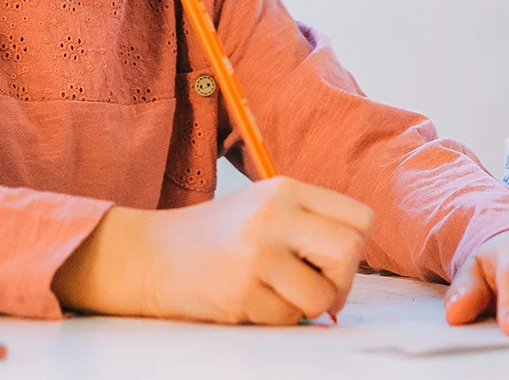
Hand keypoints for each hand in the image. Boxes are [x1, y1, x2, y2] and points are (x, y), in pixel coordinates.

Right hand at [52, 176, 373, 323]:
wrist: (149, 255)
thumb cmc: (213, 238)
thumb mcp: (262, 209)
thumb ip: (309, 224)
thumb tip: (354, 267)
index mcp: (284, 189)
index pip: (360, 217)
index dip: (353, 246)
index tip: (328, 260)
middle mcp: (273, 215)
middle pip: (349, 253)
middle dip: (340, 281)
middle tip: (314, 287)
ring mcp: (256, 252)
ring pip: (322, 296)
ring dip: (304, 306)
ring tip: (272, 293)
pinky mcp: (241, 289)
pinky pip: (287, 319)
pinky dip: (273, 318)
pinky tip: (247, 299)